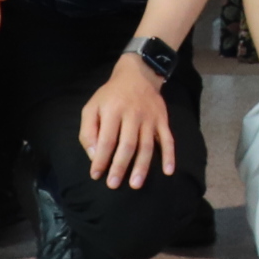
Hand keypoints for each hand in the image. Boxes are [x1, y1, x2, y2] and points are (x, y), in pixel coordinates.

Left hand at [82, 50, 178, 191]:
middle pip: (127, 145)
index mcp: (113, 110)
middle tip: (113, 184)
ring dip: (142, 166)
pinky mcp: (163, 120)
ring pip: (147, 145)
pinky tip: (168, 171)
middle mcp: (133, 114)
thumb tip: (94, 155)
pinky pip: (168, 139)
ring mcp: (150, 118)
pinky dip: (169, 155)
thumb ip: (88, 131)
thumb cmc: (111, 95)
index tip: (95, 175)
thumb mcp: (92, 106)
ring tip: (135, 184)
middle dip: (120, 167)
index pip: (106, 140)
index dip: (101, 159)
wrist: (138, 74)